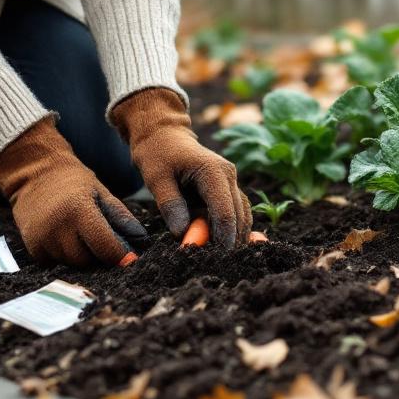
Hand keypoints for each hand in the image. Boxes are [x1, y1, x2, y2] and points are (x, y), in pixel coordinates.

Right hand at [0, 119, 145, 265]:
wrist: (36, 174)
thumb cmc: (74, 183)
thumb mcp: (102, 193)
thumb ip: (121, 217)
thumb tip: (142, 241)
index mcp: (79, 210)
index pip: (104, 247)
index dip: (119, 257)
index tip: (129, 261)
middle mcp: (58, 227)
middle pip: (86, 260)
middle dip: (97, 256)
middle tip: (100, 242)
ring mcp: (42, 239)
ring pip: (70, 264)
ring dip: (80, 257)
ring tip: (80, 237)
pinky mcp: (32, 247)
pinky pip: (54, 264)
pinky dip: (63, 258)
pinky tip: (64, 240)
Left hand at [111, 88, 251, 245]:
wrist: (163, 134)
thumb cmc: (157, 154)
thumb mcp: (156, 179)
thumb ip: (171, 205)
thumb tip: (184, 234)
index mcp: (213, 172)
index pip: (225, 211)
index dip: (223, 237)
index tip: (216, 258)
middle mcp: (229, 176)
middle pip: (238, 216)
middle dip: (231, 241)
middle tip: (218, 264)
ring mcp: (231, 181)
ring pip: (241, 216)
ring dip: (234, 237)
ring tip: (222, 259)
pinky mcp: (227, 188)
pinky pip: (236, 212)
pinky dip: (233, 229)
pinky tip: (226, 246)